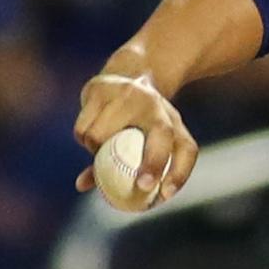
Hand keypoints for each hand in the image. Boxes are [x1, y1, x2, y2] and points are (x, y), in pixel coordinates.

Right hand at [72, 73, 199, 202]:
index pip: (186, 149)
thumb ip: (120, 165)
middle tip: (142, 185)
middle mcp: (156, 106)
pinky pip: (83, 129)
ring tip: (99, 145)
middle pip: (162, 136)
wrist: (130, 72)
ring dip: (95, 150)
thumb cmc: (138, 118)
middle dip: (154, 163)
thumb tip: (84, 186)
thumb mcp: (142, 136)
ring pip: (101, 137)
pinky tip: (90, 129)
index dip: (180, 174)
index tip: (165, 195)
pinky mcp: (100, 88)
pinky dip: (83, 138)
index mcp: (173, 121)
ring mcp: (129, 94)